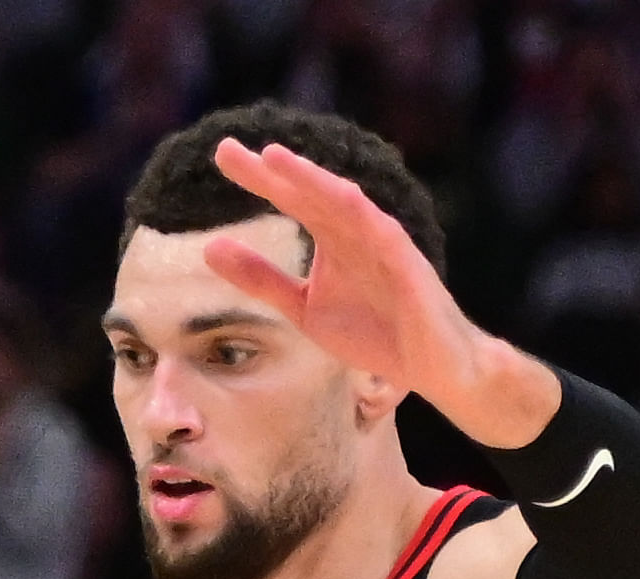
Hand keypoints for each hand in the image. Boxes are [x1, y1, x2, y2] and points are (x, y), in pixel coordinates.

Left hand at [202, 140, 553, 443]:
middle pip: (311, 192)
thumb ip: (261, 279)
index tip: (222, 155)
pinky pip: (386, 236)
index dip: (258, 178)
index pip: (291, 199)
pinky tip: (339, 195)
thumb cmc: (373, 332)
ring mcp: (384, 245)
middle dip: (272, 171)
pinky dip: (362, 216)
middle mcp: (356, 231)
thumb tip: (209, 248)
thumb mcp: (302, 307)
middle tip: (225, 148)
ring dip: (312, 180)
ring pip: (346, 203)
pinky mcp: (409, 267)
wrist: (430, 368)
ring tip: (275, 159)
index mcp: (332, 237)